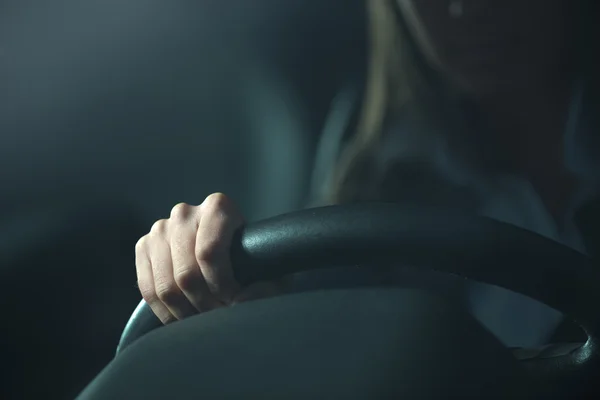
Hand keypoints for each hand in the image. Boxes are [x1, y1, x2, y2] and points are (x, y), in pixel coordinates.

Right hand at [135, 193, 283, 323]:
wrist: (229, 256)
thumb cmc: (251, 263)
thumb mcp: (268, 273)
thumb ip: (266, 287)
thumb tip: (241, 301)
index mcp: (218, 207)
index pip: (209, 252)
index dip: (221, 285)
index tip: (233, 300)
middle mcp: (185, 212)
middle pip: (186, 273)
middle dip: (205, 303)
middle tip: (219, 315)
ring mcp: (161, 228)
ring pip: (166, 285)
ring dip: (186, 312)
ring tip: (204, 319)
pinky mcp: (144, 246)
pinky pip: (148, 289)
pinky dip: (165, 312)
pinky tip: (183, 318)